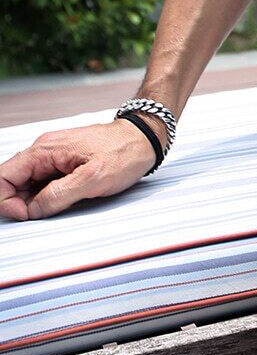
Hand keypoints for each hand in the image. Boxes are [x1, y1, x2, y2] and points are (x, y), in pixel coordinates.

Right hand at [0, 116, 163, 220]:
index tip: (26, 216)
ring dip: (33, 202)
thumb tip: (32, 211)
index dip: (6, 201)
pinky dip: (46, 197)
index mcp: (45, 150)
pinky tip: (63, 202)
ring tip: (57, 208)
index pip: (4, 177)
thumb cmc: (124, 153)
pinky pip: (43, 183)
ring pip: (27, 185)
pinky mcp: (62, 163)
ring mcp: (53, 157)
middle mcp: (44, 151)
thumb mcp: (92, 179)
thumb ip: (57, 196)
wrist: (144, 138)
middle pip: (12, 182)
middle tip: (42, 216)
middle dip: (19, 204)